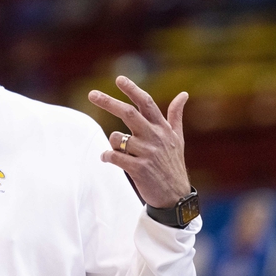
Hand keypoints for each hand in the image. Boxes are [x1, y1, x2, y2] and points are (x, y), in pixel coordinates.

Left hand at [88, 76, 189, 208]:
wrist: (175, 196)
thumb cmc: (173, 164)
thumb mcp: (178, 138)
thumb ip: (175, 116)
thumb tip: (184, 94)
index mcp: (162, 128)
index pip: (147, 103)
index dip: (132, 90)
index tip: (119, 79)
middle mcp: (155, 137)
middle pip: (129, 114)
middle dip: (109, 102)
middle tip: (92, 94)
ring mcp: (147, 153)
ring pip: (117, 137)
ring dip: (111, 141)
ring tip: (116, 150)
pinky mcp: (139, 169)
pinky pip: (115, 156)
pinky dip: (106, 156)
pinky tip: (106, 158)